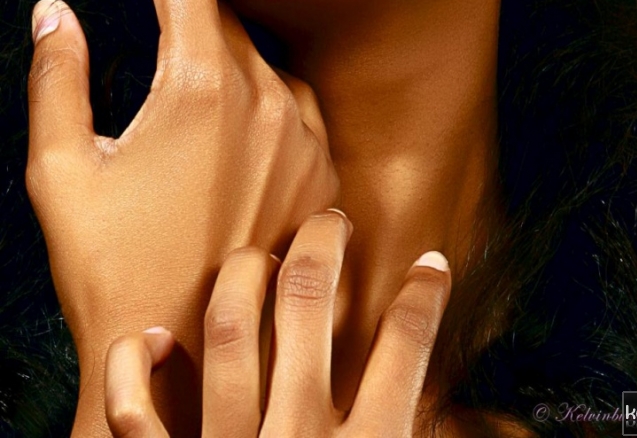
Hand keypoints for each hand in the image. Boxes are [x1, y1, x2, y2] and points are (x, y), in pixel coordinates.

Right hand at [26, 0, 338, 433]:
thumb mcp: (64, 175)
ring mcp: (304, 124)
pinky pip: (276, 87)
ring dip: (197, 13)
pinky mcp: (321, 158)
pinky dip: (237, 66)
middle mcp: (269, 90)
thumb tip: (55, 11)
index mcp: (202, 83)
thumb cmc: (115, 271)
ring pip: (243, 40)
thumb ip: (58, 80)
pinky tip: (202, 73)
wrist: (196, 360)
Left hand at [104, 210, 451, 437]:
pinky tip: (151, 337)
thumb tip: (496, 432)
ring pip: (227, 331)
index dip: (423, 294)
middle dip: (322, 249)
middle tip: (330, 223)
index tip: (431, 265)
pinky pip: (138, 414)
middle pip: (306, 307)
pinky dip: (136, 369)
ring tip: (259, 255)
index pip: (405, 345)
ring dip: (242, 278)